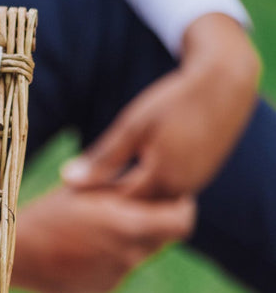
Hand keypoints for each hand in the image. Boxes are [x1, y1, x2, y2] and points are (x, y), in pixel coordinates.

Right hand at [12, 186, 195, 292]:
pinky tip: (80, 249)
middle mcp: (129, 254)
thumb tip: (156, 178)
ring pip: (138, 254)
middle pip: (161, 238)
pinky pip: (118, 269)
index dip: (181, 209)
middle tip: (127, 210)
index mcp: (129, 225)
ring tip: (94, 229)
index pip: (182, 221)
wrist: (13, 256)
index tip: (171, 199)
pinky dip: (108, 259)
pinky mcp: (103, 288)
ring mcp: (117, 274)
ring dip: (127, 241)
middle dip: (151, 223)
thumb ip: (126, 188)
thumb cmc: (48, 215)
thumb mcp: (87, 192)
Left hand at [61, 13, 260, 197]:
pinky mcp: (203, 173)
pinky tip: (129, 182)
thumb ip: (103, 160)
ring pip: (157, 203)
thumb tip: (67, 180)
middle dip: (114, 210)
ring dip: (133, 201)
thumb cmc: (174, 100)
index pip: (122, 209)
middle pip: (141, 211)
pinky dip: (150, 191)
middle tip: (83, 206)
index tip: (71, 204)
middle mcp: (183, 187)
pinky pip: (171, 193)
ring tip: (103, 195)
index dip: (96, 207)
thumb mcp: (132, 128)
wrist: (225, 81)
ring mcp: (197, 182)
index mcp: (163, 178)